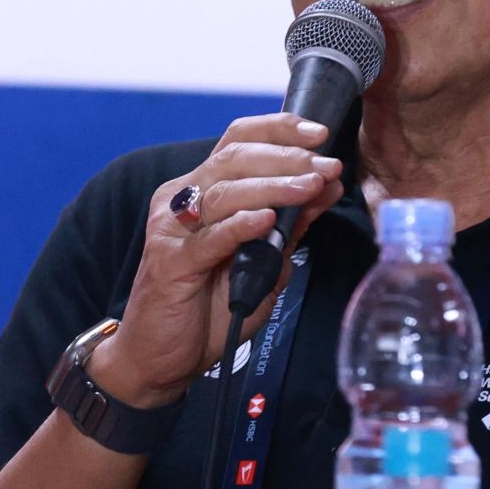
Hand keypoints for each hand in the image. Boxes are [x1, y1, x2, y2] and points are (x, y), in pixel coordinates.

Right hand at [90, 113, 344, 407]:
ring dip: (274, 185)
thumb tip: (328, 187)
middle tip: (325, 165)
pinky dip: (241, 224)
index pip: (238, 140)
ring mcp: (173, 230)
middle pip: (234, 157)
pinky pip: (210, 237)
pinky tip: (269, 219)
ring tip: (311, 185)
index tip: (320, 133)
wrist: (161, 358)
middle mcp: (182, 201)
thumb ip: (290, 226)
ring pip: (225, 191)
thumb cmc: (208, 308)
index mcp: (202, 191)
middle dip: (286, 157)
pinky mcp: (170, 263)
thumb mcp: (262, 262)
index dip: (279, 129)